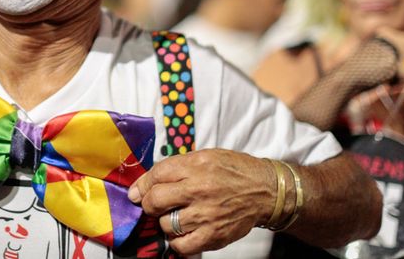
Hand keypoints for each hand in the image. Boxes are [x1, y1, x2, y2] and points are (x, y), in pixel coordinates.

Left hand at [127, 149, 273, 255]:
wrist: (265, 191)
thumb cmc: (233, 171)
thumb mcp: (205, 157)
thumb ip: (176, 167)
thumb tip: (145, 183)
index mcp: (196, 166)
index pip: (156, 175)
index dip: (142, 185)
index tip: (137, 192)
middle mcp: (199, 189)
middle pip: (155, 201)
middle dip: (149, 204)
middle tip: (154, 205)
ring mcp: (206, 215)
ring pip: (166, 224)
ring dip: (165, 222)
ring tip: (175, 216)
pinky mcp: (214, 235)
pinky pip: (182, 245)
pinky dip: (177, 241)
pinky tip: (183, 231)